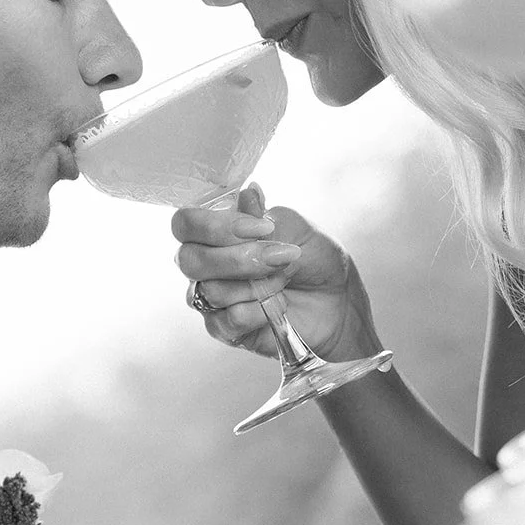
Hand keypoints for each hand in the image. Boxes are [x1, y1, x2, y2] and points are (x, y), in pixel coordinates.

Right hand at [172, 185, 384, 362]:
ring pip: (209, 291)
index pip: (185, 224)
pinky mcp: (225, 329)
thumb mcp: (296, 228)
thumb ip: (264, 214)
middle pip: (189, 260)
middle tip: (277, 260)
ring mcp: (212, 299)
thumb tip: (247, 195)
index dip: (215, 226)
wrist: (339, 303)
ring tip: (283, 283)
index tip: (261, 229)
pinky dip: (258, 312)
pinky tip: (277, 306)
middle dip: (238, 259)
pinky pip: (226, 320)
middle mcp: (207, 265)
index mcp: (216, 233)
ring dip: (255, 286)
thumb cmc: (315, 261)